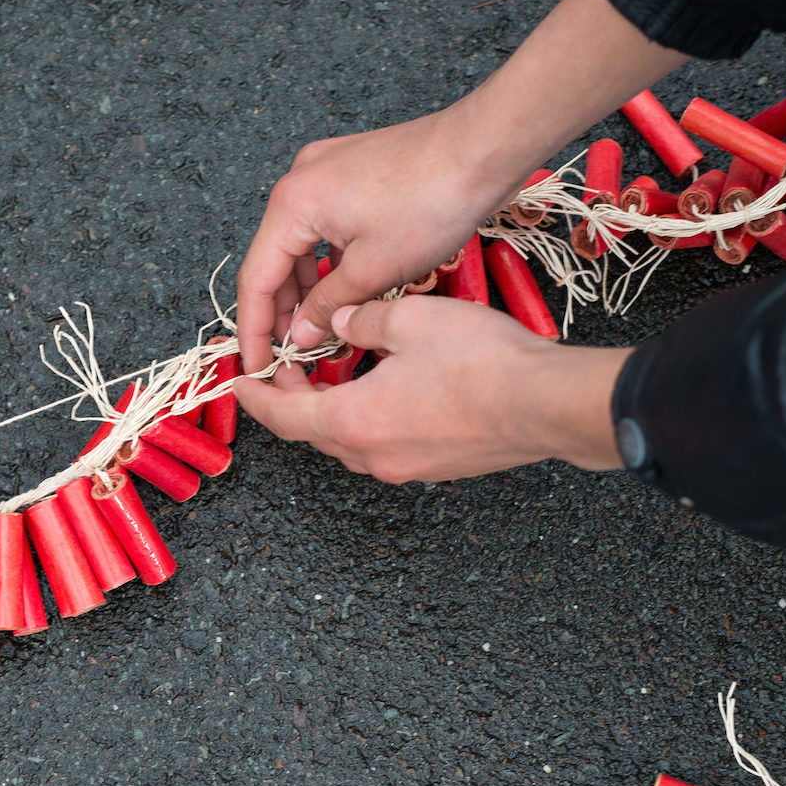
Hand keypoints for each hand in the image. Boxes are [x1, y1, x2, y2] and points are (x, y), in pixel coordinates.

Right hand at [235, 105, 525, 373]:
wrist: (483, 149)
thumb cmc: (434, 199)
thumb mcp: (373, 271)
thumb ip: (326, 306)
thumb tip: (300, 333)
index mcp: (292, 203)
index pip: (256, 279)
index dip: (254, 330)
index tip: (257, 366)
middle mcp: (300, 180)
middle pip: (275, 259)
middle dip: (283, 310)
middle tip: (293, 354)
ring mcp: (326, 171)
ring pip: (302, 243)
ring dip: (309, 287)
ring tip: (322, 329)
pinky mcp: (353, 170)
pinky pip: (327, 224)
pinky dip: (331, 260)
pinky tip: (348, 289)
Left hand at [235, 295, 631, 481]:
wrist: (548, 405)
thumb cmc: (483, 363)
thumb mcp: (410, 318)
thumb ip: (364, 318)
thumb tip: (342, 319)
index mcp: (352, 421)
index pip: (282, 416)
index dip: (255, 396)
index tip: (238, 381)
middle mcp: (371, 455)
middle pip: (312, 431)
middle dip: (292, 398)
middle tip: (288, 364)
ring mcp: (404, 468)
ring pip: (348, 439)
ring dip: (332, 408)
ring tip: (335, 370)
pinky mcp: (435, 468)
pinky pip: (384, 444)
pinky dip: (368, 418)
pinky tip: (382, 387)